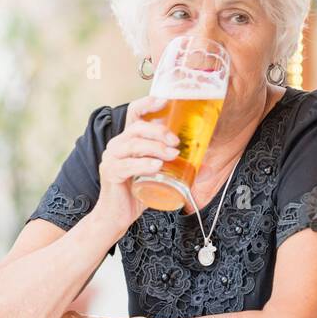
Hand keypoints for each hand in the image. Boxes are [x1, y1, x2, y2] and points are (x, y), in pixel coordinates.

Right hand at [92, 96, 180, 233]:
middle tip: (177, 142)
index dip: (147, 104)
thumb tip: (205, 165)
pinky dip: (144, 164)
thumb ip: (176, 167)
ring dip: (156, 147)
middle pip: (137, 128)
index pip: (134, 114)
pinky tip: (157, 167)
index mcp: (128, 140)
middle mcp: (117, 145)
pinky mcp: (110, 174)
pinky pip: (127, 165)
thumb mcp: (159, 176)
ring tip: (173, 155)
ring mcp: (111, 159)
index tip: (165, 100)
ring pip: (133, 144)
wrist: (116, 217)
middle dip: (159, 131)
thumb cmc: (136, 194)